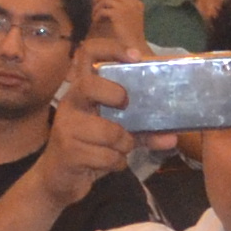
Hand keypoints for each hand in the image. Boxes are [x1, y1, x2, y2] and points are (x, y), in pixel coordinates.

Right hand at [39, 60, 139, 185]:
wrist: (58, 180)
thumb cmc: (89, 148)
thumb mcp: (116, 135)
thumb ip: (143, 131)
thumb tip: (172, 136)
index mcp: (83, 91)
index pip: (88, 54)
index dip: (111, 49)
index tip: (134, 57)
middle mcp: (71, 103)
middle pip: (90, 85)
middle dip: (115, 95)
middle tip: (125, 106)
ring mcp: (66, 127)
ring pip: (109, 131)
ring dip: (124, 145)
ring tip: (119, 149)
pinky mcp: (69, 152)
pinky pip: (107, 157)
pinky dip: (116, 163)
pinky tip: (107, 163)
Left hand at [86, 0, 148, 58]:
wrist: (134, 47)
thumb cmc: (129, 37)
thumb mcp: (127, 19)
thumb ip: (119, 8)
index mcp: (137, 3)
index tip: (98, 2)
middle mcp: (132, 2)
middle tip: (93, 7)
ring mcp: (126, 7)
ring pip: (105, 0)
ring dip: (97, 7)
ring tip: (94, 16)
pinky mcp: (118, 14)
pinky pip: (102, 10)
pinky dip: (97, 16)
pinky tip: (95, 22)